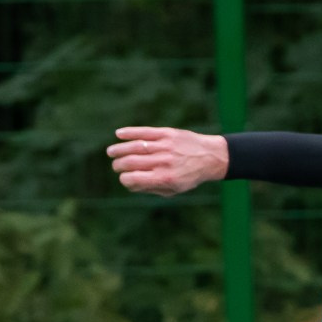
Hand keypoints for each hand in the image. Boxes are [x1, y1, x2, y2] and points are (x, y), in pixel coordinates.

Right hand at [107, 126, 227, 195]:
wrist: (210, 157)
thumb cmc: (190, 176)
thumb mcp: (174, 189)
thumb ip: (151, 188)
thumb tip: (130, 184)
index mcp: (164, 178)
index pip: (133, 179)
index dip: (124, 179)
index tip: (124, 178)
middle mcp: (163, 162)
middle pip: (130, 162)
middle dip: (119, 165)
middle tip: (116, 166)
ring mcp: (164, 146)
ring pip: (134, 146)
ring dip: (118, 149)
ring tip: (110, 152)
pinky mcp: (166, 133)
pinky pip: (144, 132)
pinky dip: (129, 132)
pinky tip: (118, 134)